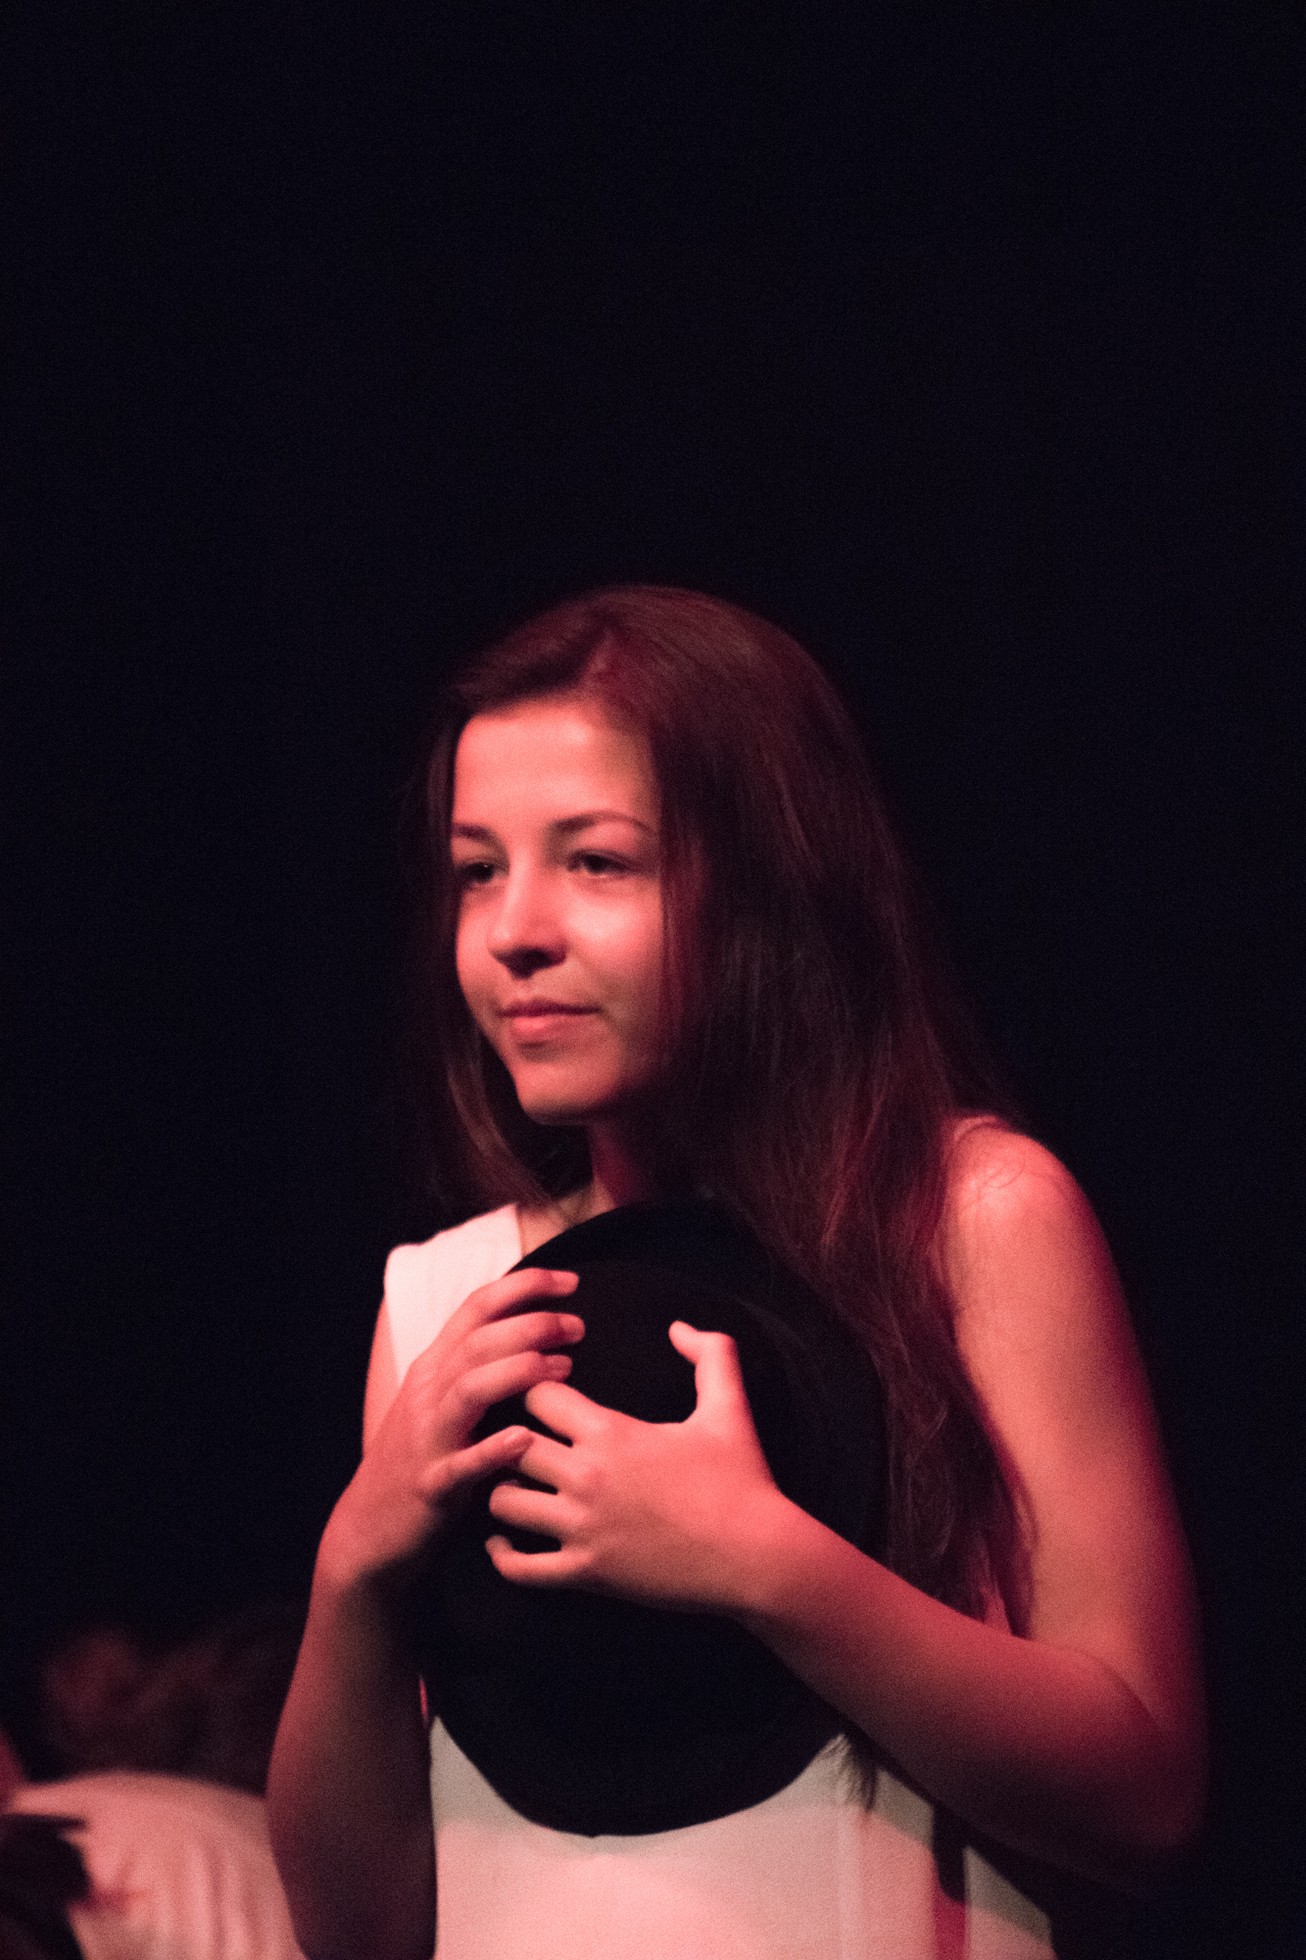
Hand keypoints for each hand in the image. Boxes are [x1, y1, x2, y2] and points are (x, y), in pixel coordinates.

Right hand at [320, 1269, 583, 1592]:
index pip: (476, 1308)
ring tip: (563, 1366)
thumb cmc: (420, 1461)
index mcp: (433, 1368)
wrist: (367, 1529)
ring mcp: (426, 1439)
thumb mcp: (440, 1403)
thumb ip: (476, 1366)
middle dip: (532, 1324)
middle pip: (479, 1342)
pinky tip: (524, 1438)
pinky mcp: (430, 1486)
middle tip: (577, 1326)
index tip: (570, 1281)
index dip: (524, 1286)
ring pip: (469, 1389)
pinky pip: (461, 1465)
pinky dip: (492, 1449)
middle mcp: (427, 1394)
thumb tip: (531, 1333)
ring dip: (518, 1371)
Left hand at [485, 1321, 781, 1612]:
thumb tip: (678, 1326)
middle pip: (508, 1445)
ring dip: (501, 1491)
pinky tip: (505, 1541)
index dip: (534, 1388)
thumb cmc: (743, 1479)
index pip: (535, 1394)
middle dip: (508, 1438)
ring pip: (503, 1503)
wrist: (757, 1557)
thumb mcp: (729, 1407)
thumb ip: (711, 1353)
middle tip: (515, 1438)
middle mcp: (588, 1477)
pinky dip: (503, 1554)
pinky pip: (520, 1568)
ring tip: (514, 1484)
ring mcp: (584, 1529)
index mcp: (612, 1432)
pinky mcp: (587, 1573)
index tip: (545, 1393)